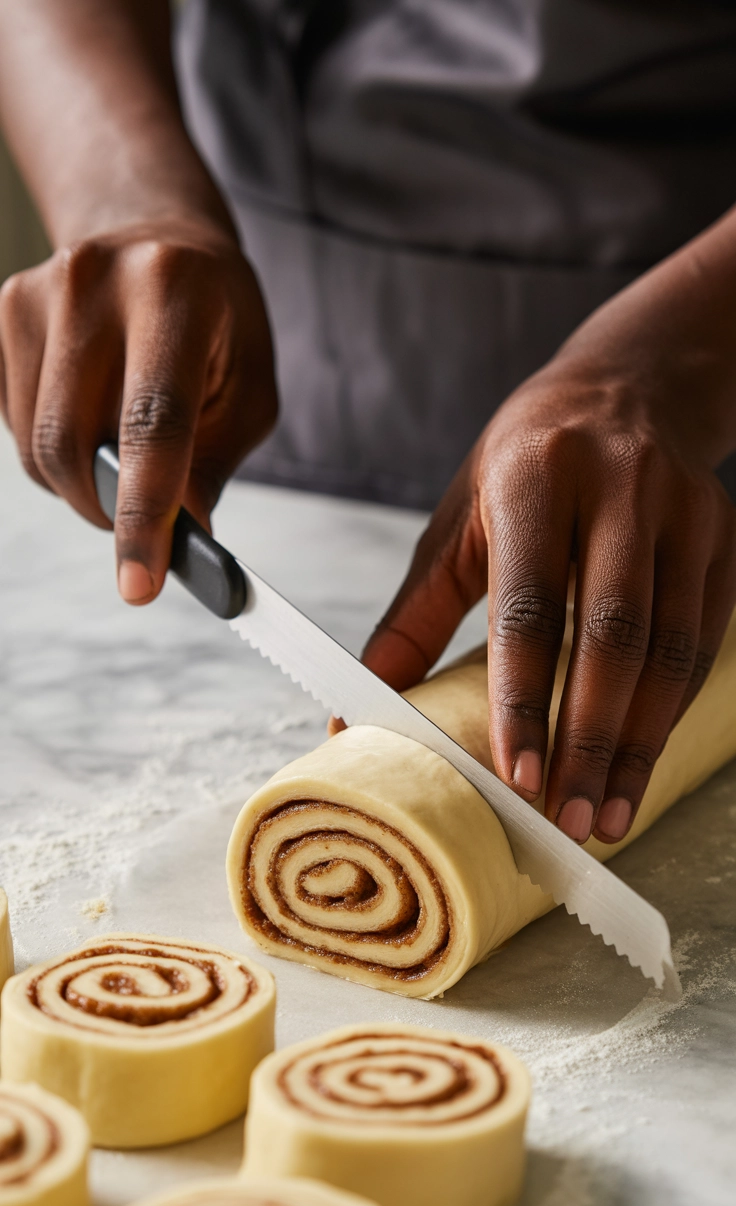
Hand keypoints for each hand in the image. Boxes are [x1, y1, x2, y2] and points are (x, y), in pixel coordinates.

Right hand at [0, 219, 276, 602]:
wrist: (159, 238)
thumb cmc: (217, 323)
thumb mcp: (248, 389)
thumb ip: (213, 465)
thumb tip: (180, 538)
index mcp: (173, 292)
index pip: (151, 425)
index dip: (145, 514)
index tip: (141, 586)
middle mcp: (94, 281)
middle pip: (76, 445)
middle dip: (108, 511)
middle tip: (143, 529)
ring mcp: (38, 292)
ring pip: (38, 445)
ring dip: (82, 486)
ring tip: (124, 462)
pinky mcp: (3, 312)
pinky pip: (14, 426)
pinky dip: (54, 455)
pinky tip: (91, 427)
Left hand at [360, 353, 735, 844]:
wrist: (632, 384)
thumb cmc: (528, 462)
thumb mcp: (460, 518)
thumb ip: (416, 613)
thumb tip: (362, 701)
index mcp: (535, 478)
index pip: (530, 604)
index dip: (525, 698)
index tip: (517, 775)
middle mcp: (619, 488)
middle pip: (612, 636)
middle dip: (591, 740)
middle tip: (570, 821)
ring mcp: (684, 512)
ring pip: (669, 649)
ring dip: (639, 742)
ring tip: (609, 814)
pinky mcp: (724, 539)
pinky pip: (703, 640)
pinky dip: (672, 710)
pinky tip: (643, 760)